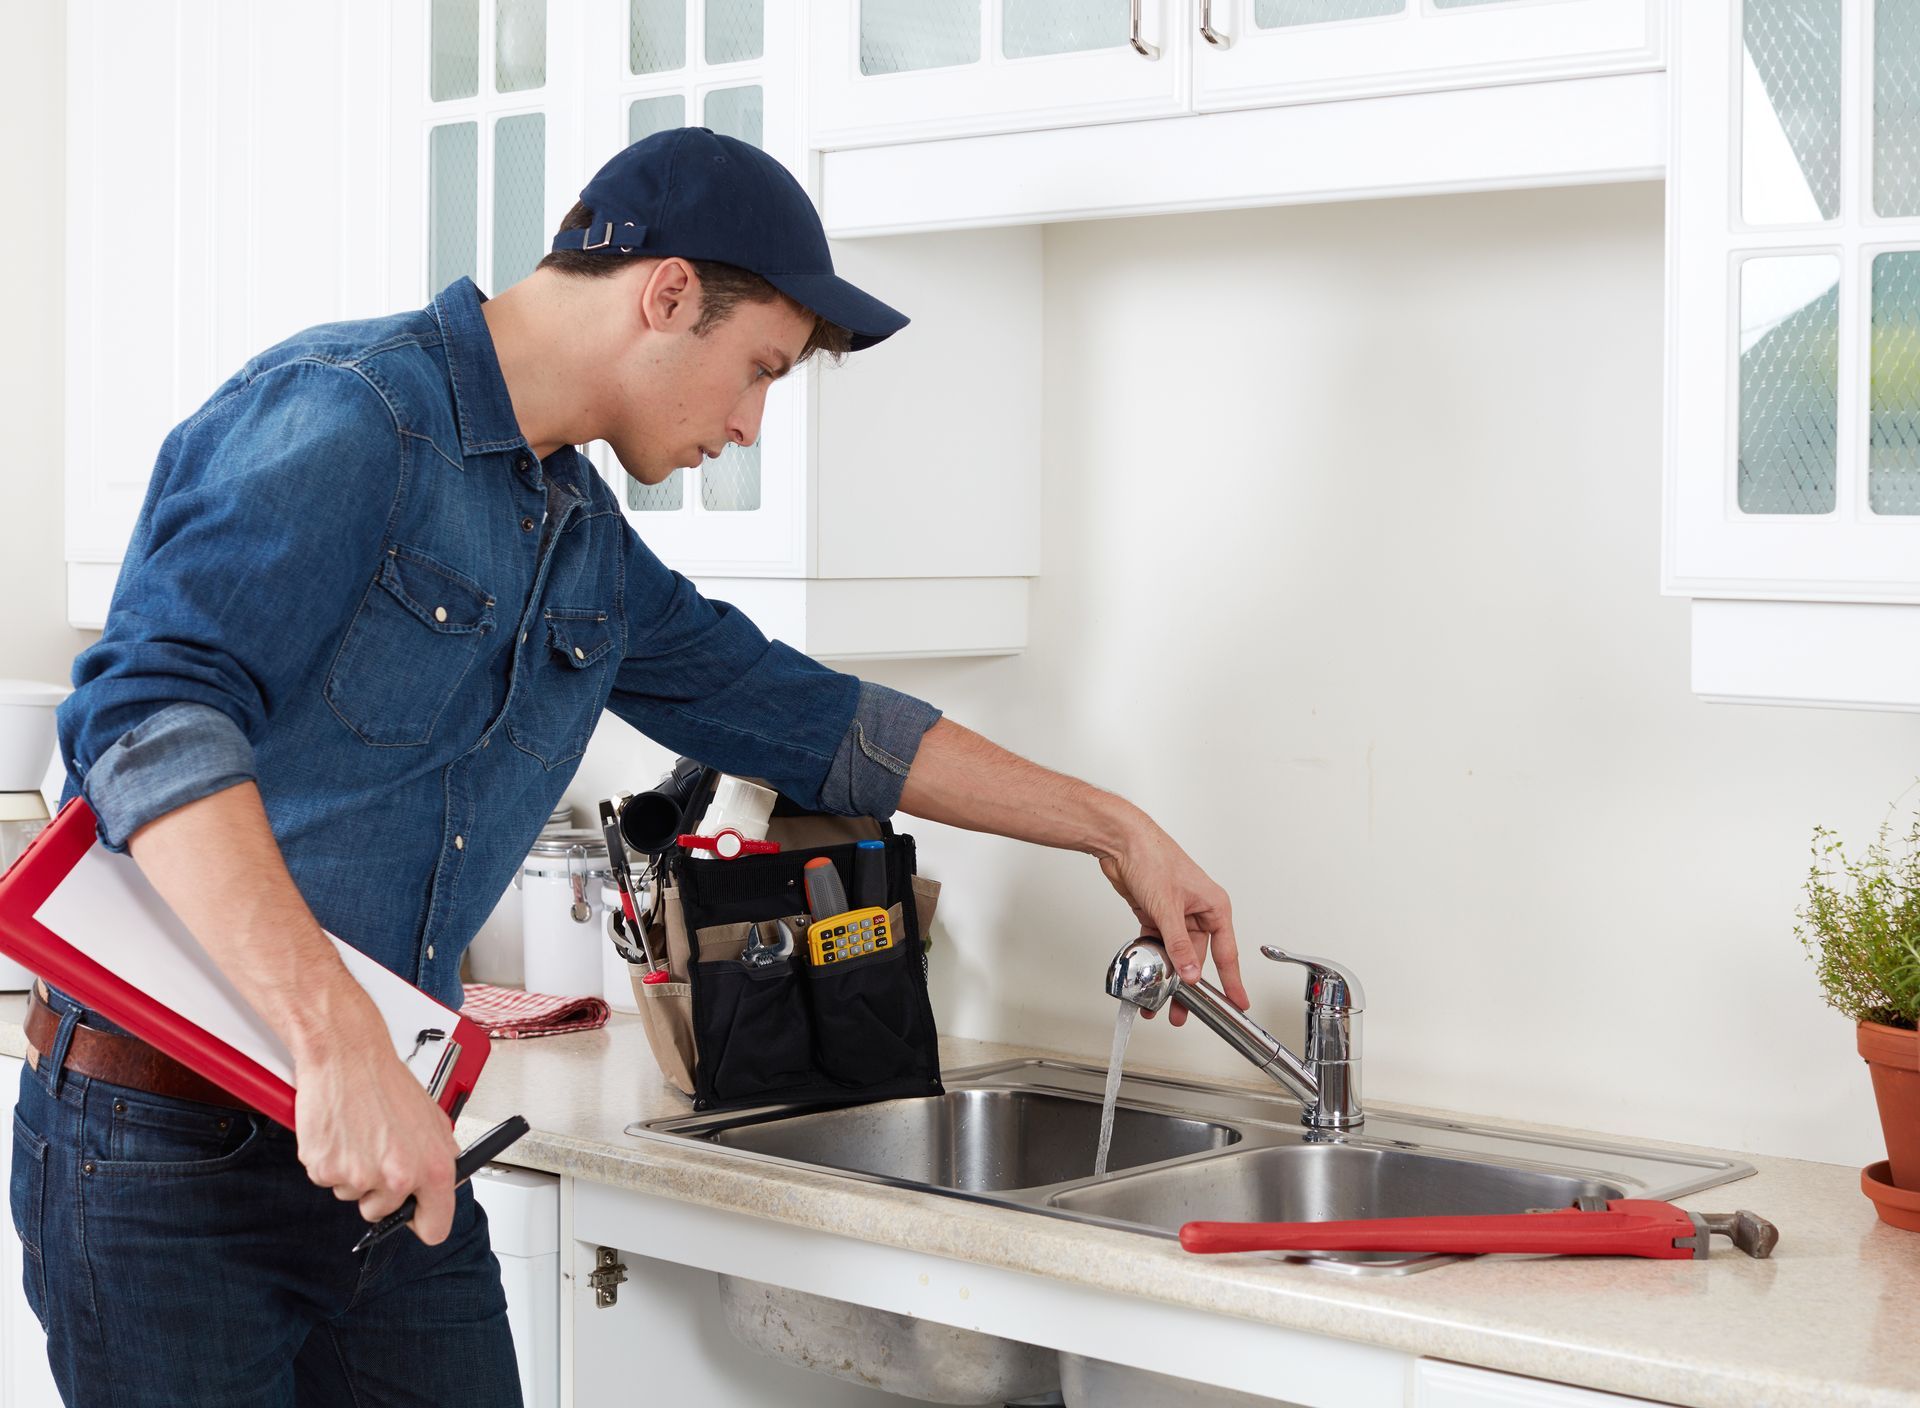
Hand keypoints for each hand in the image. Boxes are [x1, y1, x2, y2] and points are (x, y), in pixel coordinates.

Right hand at [292, 998, 459, 1243]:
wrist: (347, 1056)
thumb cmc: (387, 1082)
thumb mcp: (432, 1119)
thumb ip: (439, 1157)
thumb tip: (443, 1184)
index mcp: (432, 1169)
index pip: (435, 1228)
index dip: (422, 1221)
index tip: (414, 1214)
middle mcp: (398, 1179)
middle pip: (384, 1213)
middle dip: (379, 1190)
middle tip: (378, 1151)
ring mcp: (358, 1178)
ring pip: (353, 1195)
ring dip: (354, 1172)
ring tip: (359, 1134)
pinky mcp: (324, 1170)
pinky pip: (327, 1180)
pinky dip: (331, 1161)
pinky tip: (340, 1133)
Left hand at [1098, 817, 1247, 1027]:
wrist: (1121, 841)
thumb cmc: (1152, 857)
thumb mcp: (1168, 907)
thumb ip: (1179, 944)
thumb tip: (1190, 972)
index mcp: (1213, 907)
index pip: (1227, 952)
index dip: (1232, 981)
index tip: (1238, 1003)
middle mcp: (1197, 912)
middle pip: (1197, 958)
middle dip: (1189, 986)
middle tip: (1184, 1011)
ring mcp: (1175, 915)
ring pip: (1175, 955)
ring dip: (1167, 977)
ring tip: (1159, 1000)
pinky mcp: (1155, 915)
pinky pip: (1157, 946)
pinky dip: (1152, 961)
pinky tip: (1147, 977)